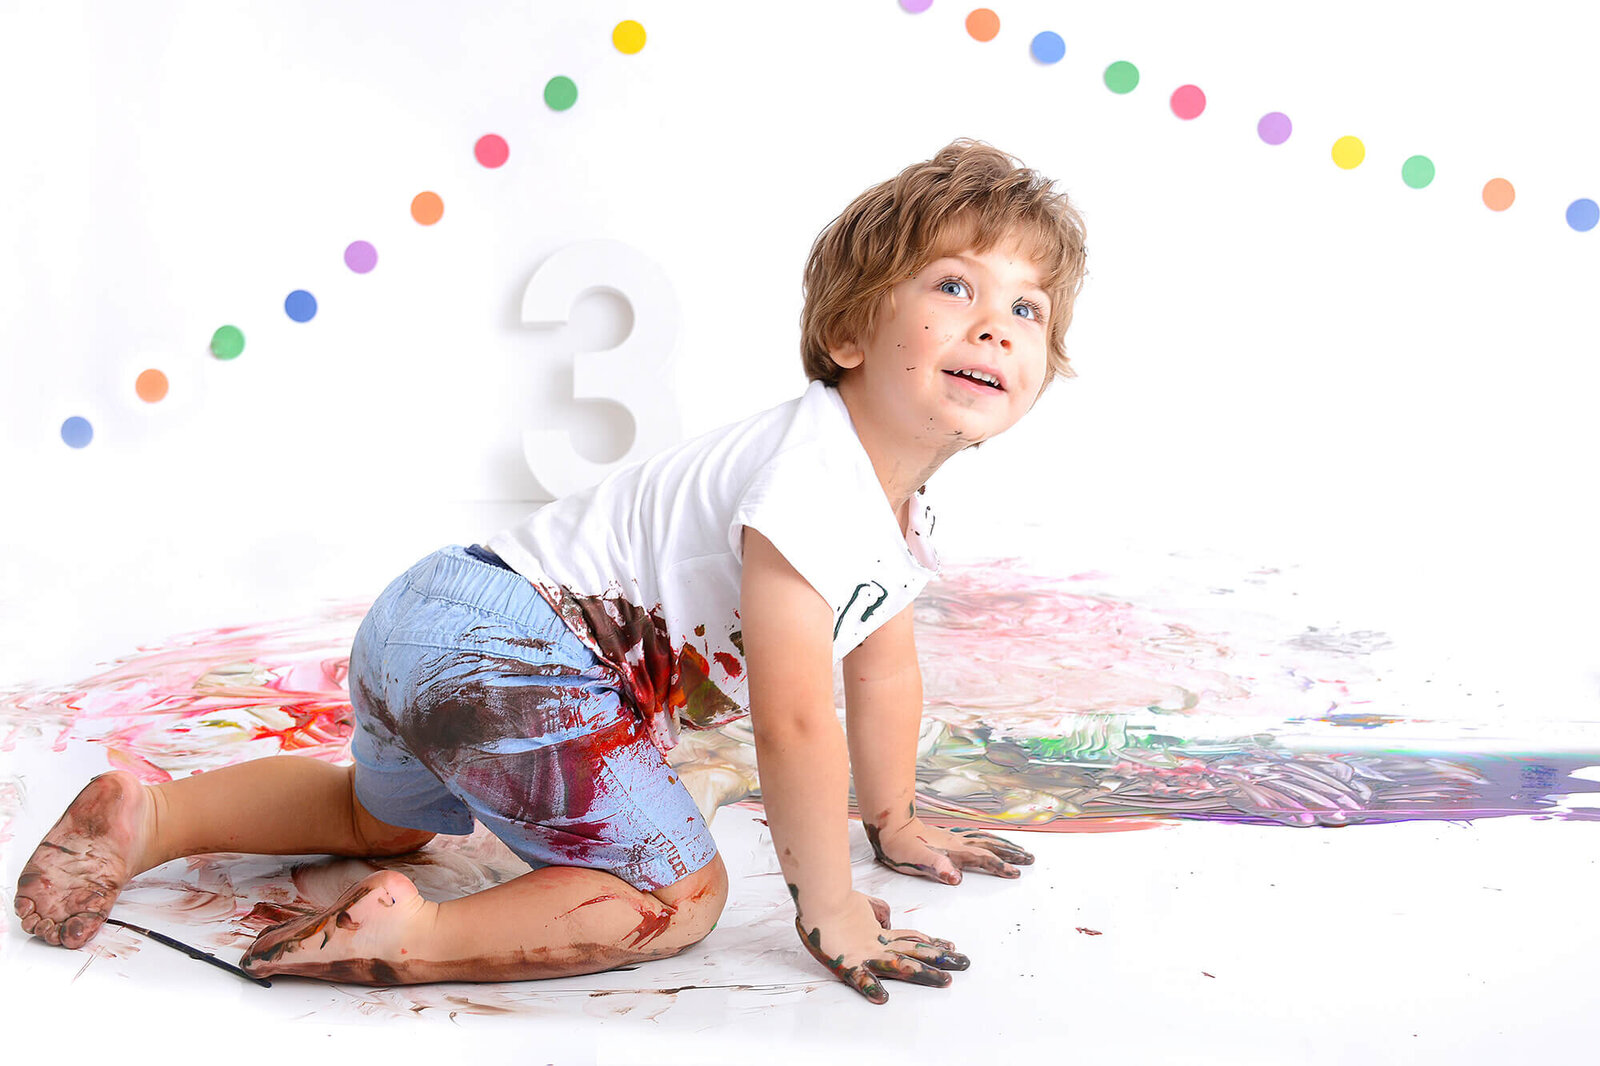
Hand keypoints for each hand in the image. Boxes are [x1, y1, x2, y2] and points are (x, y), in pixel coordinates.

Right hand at [794, 890, 968, 1004]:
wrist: (818, 899)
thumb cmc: (835, 900)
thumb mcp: (863, 903)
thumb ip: (878, 911)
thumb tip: (887, 921)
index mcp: (880, 933)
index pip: (913, 939)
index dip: (933, 943)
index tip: (952, 947)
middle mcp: (879, 945)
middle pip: (916, 952)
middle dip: (942, 958)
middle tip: (965, 962)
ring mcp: (866, 955)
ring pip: (901, 966)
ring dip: (924, 974)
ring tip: (945, 980)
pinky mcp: (848, 964)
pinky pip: (861, 979)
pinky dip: (871, 988)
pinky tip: (883, 998)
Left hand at [864, 815, 1034, 884]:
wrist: (889, 827)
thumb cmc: (900, 848)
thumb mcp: (916, 861)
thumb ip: (938, 868)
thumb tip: (958, 878)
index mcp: (953, 851)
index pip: (983, 859)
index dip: (1001, 866)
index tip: (1016, 873)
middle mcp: (956, 842)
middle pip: (991, 846)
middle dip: (1011, 853)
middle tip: (1030, 859)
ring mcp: (953, 837)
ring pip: (985, 839)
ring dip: (1003, 844)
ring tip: (1019, 848)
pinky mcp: (946, 835)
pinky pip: (975, 835)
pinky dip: (988, 837)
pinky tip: (989, 839)